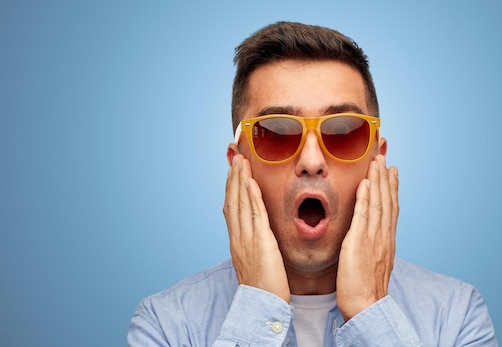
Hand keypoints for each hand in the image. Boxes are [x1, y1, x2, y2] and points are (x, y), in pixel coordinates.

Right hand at [223, 154, 289, 302]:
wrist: (261, 304)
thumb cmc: (263, 287)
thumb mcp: (255, 261)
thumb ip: (254, 245)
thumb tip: (258, 235)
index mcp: (237, 241)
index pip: (231, 209)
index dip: (230, 188)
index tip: (232, 171)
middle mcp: (238, 237)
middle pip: (232, 201)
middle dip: (232, 178)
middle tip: (235, 157)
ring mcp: (246, 239)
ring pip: (240, 204)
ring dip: (240, 180)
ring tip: (241, 161)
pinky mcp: (260, 242)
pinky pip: (254, 215)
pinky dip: (251, 196)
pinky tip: (250, 181)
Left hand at [336, 155, 399, 320]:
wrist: (366, 306)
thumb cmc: (365, 291)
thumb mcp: (373, 265)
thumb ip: (374, 249)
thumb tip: (372, 242)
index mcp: (386, 241)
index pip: (391, 209)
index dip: (392, 189)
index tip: (393, 171)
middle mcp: (383, 237)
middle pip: (388, 201)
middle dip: (386, 178)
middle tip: (385, 157)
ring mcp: (373, 238)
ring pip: (379, 203)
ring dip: (378, 180)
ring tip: (377, 161)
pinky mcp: (360, 242)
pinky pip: (364, 215)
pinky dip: (366, 197)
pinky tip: (367, 182)